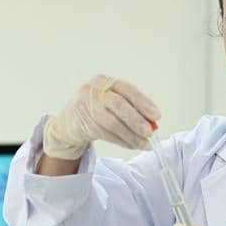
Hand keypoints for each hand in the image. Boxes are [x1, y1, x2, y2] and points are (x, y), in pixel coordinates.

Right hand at [43, 75, 162, 158]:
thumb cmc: (97, 109)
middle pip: (119, 105)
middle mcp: (94, 90)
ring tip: (144, 143)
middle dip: (137, 120)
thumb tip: (153, 122)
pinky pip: (105, 134)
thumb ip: (131, 107)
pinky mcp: (81, 123)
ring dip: (131, 135)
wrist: (69, 121)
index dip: (143, 102)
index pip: (128, 89)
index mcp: (106, 81)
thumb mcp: (112, 101)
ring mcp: (85, 106)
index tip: (156, 116)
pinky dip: (122, 141)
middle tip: (149, 132)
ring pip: (112, 123)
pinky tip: (132, 145)